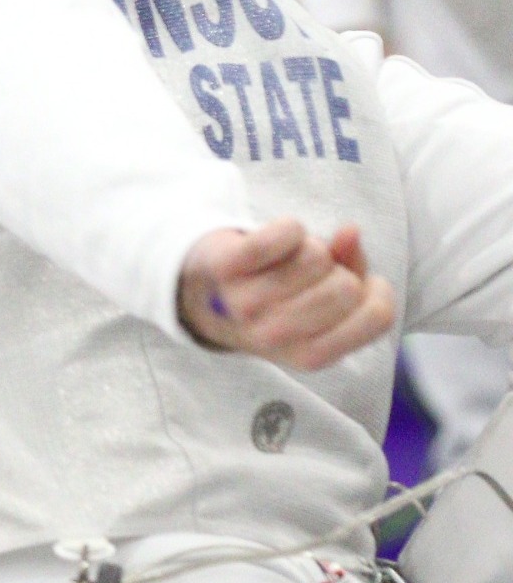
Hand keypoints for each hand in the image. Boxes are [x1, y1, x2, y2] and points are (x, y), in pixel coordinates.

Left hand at [179, 219, 395, 370]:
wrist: (205, 292)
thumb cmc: (277, 296)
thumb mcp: (323, 302)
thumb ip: (352, 270)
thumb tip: (349, 232)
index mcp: (309, 355)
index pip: (378, 316)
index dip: (377, 291)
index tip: (355, 286)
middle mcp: (274, 337)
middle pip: (347, 287)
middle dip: (338, 271)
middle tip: (310, 276)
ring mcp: (245, 302)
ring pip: (316, 257)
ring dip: (310, 248)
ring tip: (286, 262)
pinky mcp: (225, 265)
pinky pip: (284, 234)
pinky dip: (289, 227)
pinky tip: (277, 239)